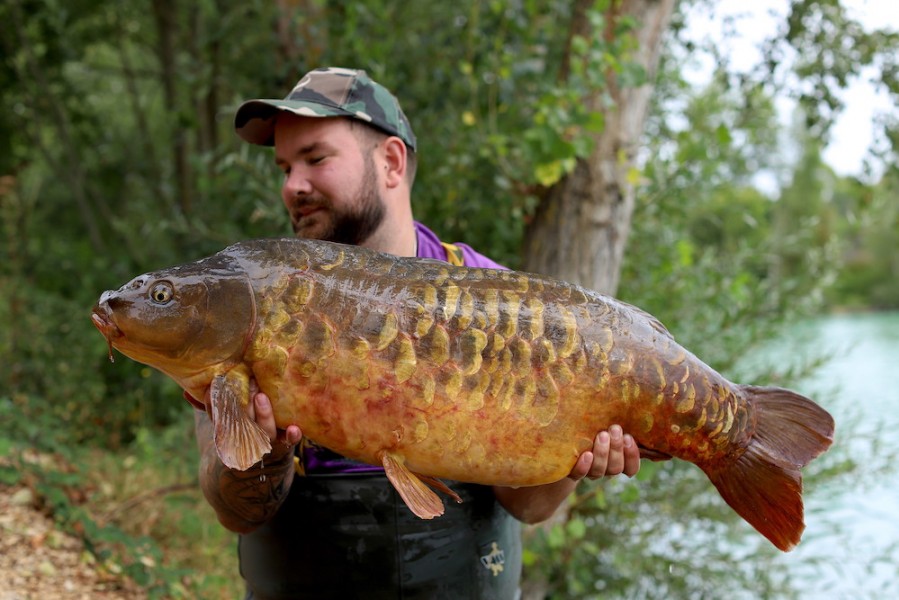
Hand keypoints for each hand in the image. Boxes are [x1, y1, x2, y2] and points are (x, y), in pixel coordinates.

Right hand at [186, 385, 301, 462]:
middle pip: (242, 423)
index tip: (210, 392)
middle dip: (242, 407)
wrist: (254, 473)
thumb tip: (186, 394)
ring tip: (261, 397)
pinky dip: (293, 437)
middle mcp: (247, 438)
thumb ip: (209, 408)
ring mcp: (265, 441)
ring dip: (263, 416)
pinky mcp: (283, 444)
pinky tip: (295, 429)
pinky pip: (288, 442)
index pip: (219, 419)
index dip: (214, 407)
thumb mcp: (220, 425)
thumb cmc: (238, 436)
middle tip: (242, 386)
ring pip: (264, 431)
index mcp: (229, 433)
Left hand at [567, 425, 639, 480]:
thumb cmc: (590, 426)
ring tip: (602, 435)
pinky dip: (584, 466)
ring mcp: (588, 472)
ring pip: (599, 470)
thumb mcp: (604, 424)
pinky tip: (586, 454)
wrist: (561, 443)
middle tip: (615, 429)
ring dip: (602, 453)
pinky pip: (579, 474)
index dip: (632, 456)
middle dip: (617, 448)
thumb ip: (616, 420)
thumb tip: (634, 399)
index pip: (631, 468)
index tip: (629, 437)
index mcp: (617, 460)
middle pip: (615, 468)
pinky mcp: (572, 471)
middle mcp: (604, 469)